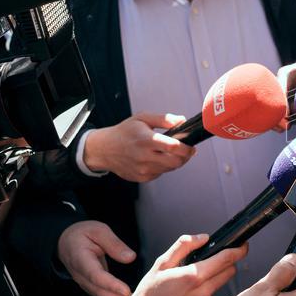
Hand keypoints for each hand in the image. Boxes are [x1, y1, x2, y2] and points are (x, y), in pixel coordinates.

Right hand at [57, 221, 136, 295]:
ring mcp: (84, 282)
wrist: (65, 241)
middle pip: (99, 290)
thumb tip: (130, 258)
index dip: (111, 284)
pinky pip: (101, 295)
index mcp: (81, 259)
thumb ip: (114, 244)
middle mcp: (80, 274)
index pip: (96, 275)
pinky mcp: (89, 285)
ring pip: (100, 295)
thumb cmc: (84, 233)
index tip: (126, 291)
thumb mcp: (99, 230)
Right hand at [82, 112, 196, 181]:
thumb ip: (164, 119)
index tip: (191, 145)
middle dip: (186, 156)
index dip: (187, 147)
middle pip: (176, 162)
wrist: (104, 149)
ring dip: (176, 161)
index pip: (174, 147)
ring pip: (170, 169)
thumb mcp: (142, 118)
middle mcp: (144, 156)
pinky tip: (158, 158)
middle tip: (187, 150)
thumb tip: (182, 121)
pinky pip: (160, 173)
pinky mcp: (141, 177)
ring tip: (172, 152)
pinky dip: (164, 166)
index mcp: (146, 140)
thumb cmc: (124, 132)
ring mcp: (143, 169)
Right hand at [105, 235, 246, 295]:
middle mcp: (203, 291)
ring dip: (216, 276)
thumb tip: (203, 238)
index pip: (226, 259)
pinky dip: (207, 290)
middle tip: (214, 258)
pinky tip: (190, 292)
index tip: (243, 245)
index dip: (239, 250)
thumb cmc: (148, 293)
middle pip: (230, 271)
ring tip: (195, 277)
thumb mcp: (161, 263)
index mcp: (194, 276)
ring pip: (221, 283)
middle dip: (227, 262)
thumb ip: (184, 246)